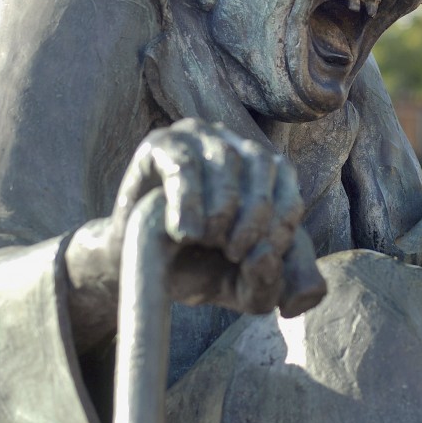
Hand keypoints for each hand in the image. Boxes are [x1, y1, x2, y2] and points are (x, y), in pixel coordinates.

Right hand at [65, 119, 325, 348]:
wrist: (133, 267)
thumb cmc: (196, 268)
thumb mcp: (242, 284)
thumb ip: (272, 282)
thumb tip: (266, 257)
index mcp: (263, 172)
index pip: (288, 184)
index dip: (281, 224)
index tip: (260, 259)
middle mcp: (234, 144)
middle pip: (263, 165)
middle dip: (255, 216)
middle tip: (234, 253)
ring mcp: (196, 137)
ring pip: (225, 158)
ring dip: (223, 206)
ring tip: (206, 240)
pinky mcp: (160, 143)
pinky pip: (183, 164)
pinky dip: (189, 199)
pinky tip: (185, 232)